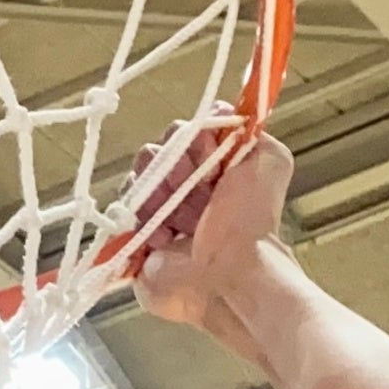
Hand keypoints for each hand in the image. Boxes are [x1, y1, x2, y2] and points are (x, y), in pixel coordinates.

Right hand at [129, 131, 291, 347]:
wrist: (228, 275)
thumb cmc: (251, 223)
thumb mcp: (269, 161)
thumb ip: (250, 132)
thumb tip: (221, 113)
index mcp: (208, 172)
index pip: (181, 135)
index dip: (188, 139)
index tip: (204, 153)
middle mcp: (181, 192)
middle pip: (153, 155)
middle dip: (169, 166)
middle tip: (188, 188)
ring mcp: (156, 217)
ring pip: (135, 183)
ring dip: (154, 196)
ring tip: (175, 220)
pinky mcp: (135, 243)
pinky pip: (119, 218)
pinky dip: (137, 222)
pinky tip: (160, 237)